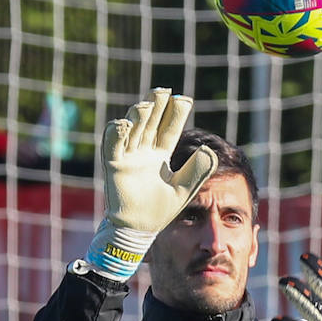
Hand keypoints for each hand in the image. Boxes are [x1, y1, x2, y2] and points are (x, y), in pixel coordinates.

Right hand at [84, 88, 216, 279]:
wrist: (140, 229)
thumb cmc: (161, 210)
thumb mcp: (184, 189)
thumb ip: (197, 170)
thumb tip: (209, 150)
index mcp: (161, 154)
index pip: (169, 128)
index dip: (175, 114)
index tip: (184, 98)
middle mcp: (144, 151)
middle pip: (151, 123)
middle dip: (156, 106)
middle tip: (163, 91)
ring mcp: (129, 157)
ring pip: (132, 129)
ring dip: (138, 116)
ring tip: (147, 105)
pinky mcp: (114, 166)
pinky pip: (112, 145)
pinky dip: (116, 133)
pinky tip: (124, 124)